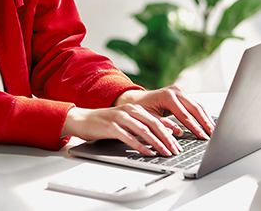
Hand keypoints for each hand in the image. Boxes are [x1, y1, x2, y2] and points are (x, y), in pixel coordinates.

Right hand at [61, 104, 183, 156]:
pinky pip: (129, 138)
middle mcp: (129, 111)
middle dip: (167, 138)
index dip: (170, 132)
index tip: (179, 144)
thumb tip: (160, 137)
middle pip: (154, 124)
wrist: (81, 119)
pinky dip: (140, 146)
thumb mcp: (125, 122)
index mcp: (135, 109)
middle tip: (176, 150)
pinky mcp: (111, 127)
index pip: (157, 120)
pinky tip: (148, 153)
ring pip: (144, 130)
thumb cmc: (104, 123)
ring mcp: (120, 118)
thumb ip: (141, 127)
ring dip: (157, 143)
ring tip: (166, 153)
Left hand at [113, 85, 214, 140]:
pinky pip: (195, 105)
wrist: (135, 100)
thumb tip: (178, 132)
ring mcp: (179, 92)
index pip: (184, 114)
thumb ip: (163, 125)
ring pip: (198, 105)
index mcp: (166, 96)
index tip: (202, 137)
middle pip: (195, 108)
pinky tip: (208, 124)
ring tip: (214, 131)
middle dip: (205, 122)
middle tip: (213, 135)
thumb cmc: (140, 109)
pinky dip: (202, 115)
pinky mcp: (182, 95)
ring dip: (206, 118)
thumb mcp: (149, 119)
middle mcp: (175, 91)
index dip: (194, 127)